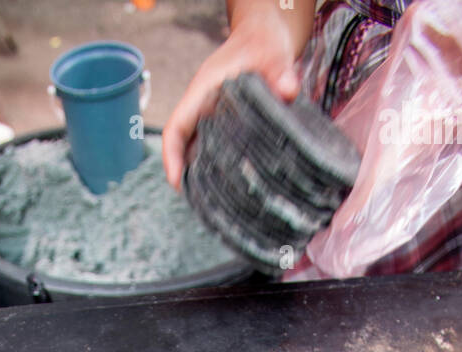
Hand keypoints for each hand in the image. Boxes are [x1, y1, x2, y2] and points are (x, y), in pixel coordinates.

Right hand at [162, 2, 305, 189]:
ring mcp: (214, 117)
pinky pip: (217, 149)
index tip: (176, 181)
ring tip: (219, 205)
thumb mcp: (274, 53)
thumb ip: (281, 72)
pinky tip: (236, 188)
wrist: (267, 35)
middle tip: (202, 206)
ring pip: (199, 151)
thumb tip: (289, 90)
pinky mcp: (228, 124)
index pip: (176, 127)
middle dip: (187, 176)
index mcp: (204, 91)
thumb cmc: (264, 41)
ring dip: (204, 176)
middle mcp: (204, 107)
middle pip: (184, 147)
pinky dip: (221, 169)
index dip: (171, 156)